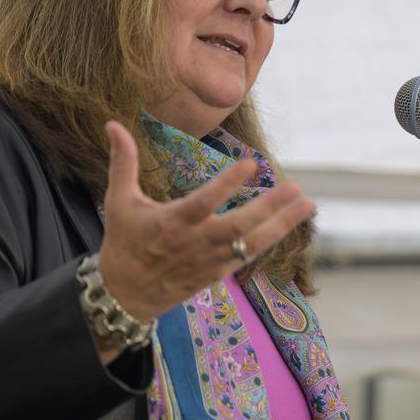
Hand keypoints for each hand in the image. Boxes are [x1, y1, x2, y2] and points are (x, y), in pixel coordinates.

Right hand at [96, 120, 314, 326]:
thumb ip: (122, 161)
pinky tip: (291, 221)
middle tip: (295, 187)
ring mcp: (210, 261)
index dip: (226, 184)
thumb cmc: (124, 242)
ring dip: (282, 224)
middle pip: (238, 226)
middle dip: (269, 208)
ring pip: (251, 244)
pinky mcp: (218, 273)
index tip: (250, 163)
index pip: (203, 203)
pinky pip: (249, 256)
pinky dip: (271, 239)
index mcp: (171, 223)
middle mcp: (195, 243)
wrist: (124, 295)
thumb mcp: (119, 200)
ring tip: (307, 203)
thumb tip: (112, 124)